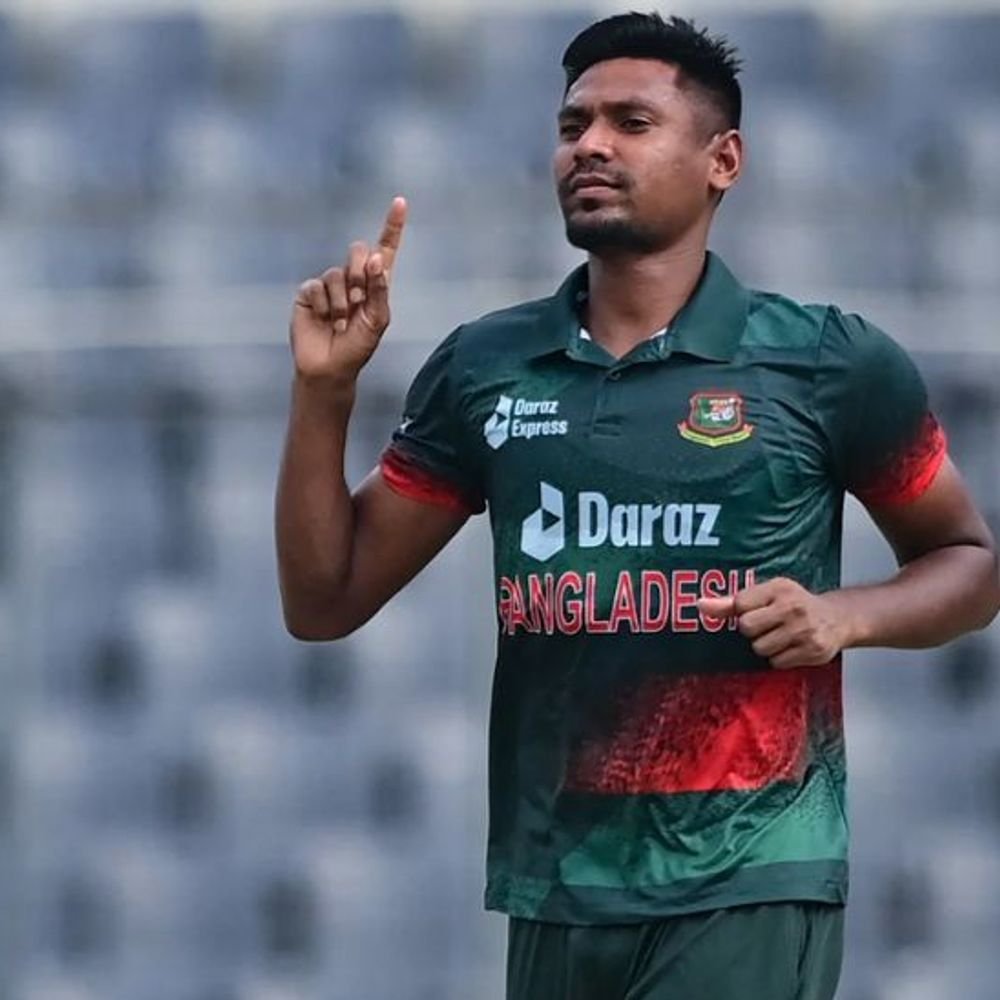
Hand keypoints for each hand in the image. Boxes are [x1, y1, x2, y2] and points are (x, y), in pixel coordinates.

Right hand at [290, 196, 407, 385]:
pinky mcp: (308, 293)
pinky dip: (322, 304)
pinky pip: (316, 285)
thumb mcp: (377, 320)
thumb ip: (379, 289)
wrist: (330, 367)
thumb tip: (378, 258)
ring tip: (341, 321)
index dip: (392, 227)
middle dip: (361, 274)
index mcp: (375, 284)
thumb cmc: (357, 347)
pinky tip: (323, 320)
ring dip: (342, 300)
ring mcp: (330, 285)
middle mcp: (353, 279)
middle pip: (359, 251)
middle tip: (358, 301)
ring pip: (337, 272)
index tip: (399, 203)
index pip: (385, 250)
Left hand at [697, 578, 851, 669]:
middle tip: (768, 625)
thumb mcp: (766, 594)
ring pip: (760, 648)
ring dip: (765, 646)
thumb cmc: (794, 604)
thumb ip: (731, 602)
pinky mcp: (813, 651)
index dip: (742, 611)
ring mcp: (804, 630)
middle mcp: (793, 607)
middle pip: (747, 627)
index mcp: (779, 588)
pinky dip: (779, 658)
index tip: (756, 610)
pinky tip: (791, 646)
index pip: (740, 603)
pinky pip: (777, 662)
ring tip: (781, 636)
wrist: (837, 619)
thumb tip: (700, 605)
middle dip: (752, 630)